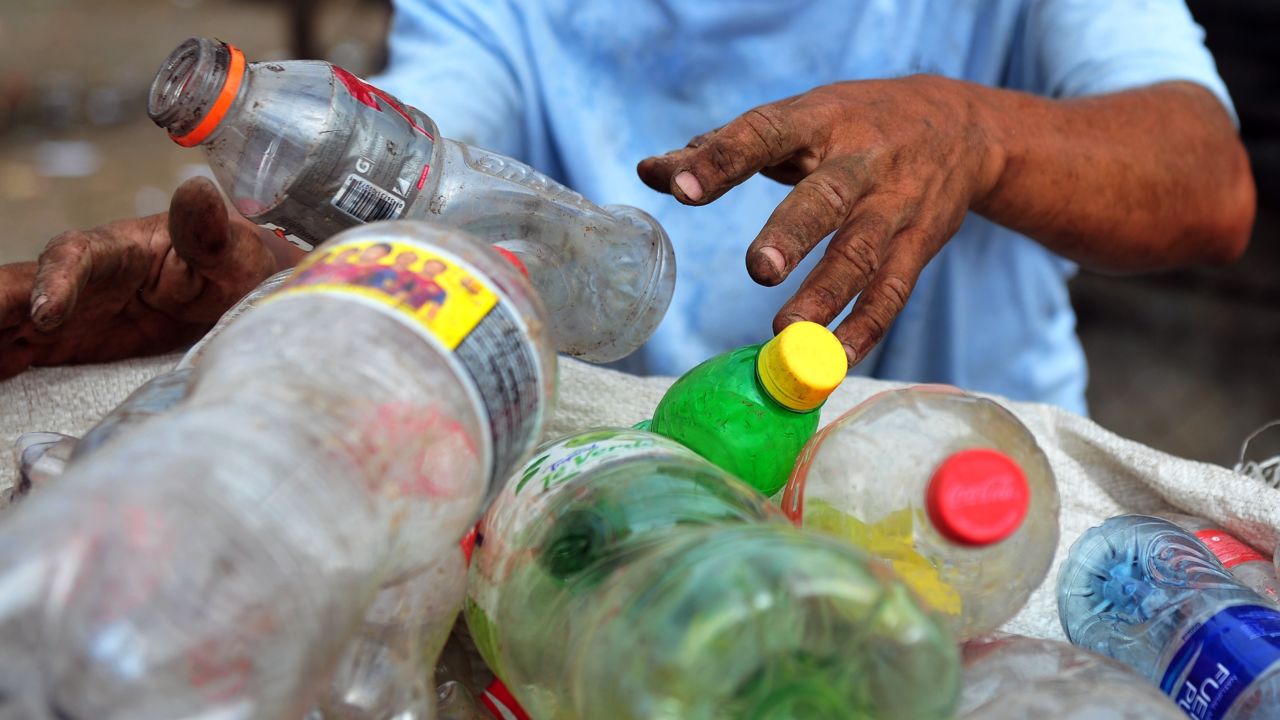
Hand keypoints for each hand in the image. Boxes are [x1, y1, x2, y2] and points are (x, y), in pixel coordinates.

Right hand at [0, 177, 290, 379]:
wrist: (233, 294)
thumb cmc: (233, 264)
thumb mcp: (230, 250)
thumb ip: (208, 230)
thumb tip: (197, 191)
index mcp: (114, 250)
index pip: (72, 256)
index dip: (53, 281)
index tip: (45, 314)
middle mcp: (76, 279)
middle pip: (15, 290)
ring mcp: (63, 311)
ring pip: (5, 321)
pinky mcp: (60, 343)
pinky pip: (13, 352)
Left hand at [638, 75, 1002, 364]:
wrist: (961, 127)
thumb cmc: (852, 125)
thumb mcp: (796, 119)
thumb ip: (721, 148)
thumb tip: (648, 171)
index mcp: (819, 120)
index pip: (765, 132)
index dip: (722, 159)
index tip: (678, 187)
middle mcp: (862, 161)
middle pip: (826, 198)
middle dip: (793, 232)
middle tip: (759, 268)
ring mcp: (895, 206)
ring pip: (862, 253)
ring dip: (827, 294)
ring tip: (786, 331)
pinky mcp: (920, 245)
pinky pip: (893, 293)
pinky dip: (865, 329)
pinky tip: (831, 361)